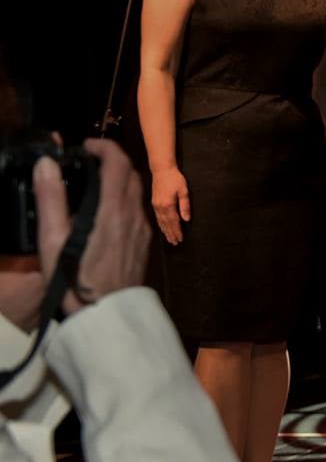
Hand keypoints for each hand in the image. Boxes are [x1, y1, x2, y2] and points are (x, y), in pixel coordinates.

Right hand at [22, 140, 151, 316]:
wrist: (106, 315)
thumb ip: (51, 199)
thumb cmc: (75, 279)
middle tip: (89, 160)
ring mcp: (142, 230)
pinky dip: (124, 198)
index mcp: (112, 210)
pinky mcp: (143, 243)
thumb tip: (47, 164)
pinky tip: (105, 210)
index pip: (118, 162)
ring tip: (94, 182)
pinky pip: (138, 210)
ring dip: (120, 178)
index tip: (87, 146)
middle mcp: (134, 216)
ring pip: (137, 192)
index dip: (104, 146)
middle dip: (112, 159)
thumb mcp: (53, 239)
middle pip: (131, 173)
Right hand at [151, 162, 191, 244]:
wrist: (162, 170)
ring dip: (165, 231)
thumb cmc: (175, 179)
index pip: (174, 222)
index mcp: (168, 205)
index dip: (177, 231)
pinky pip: (157, 217)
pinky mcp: (154, 203)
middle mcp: (160, 207)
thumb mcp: (184, 191)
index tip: (180, 239)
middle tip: (175, 243)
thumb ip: (185, 206)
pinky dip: (160, 224)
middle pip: (166, 224)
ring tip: (169, 239)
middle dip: (171, 234)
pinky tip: (163, 228)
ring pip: (161, 222)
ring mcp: (156, 205)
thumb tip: (187, 219)